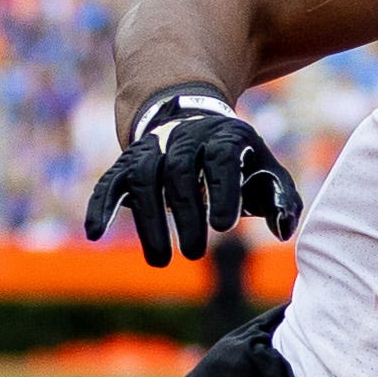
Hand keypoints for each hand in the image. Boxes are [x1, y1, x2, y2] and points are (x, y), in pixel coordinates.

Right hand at [84, 85, 296, 264]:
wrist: (189, 116)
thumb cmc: (235, 156)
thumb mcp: (263, 165)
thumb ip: (280, 198)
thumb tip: (282, 232)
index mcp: (223, 136)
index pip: (220, 160)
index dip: (222, 191)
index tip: (225, 227)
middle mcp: (183, 138)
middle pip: (180, 172)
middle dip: (186, 214)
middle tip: (195, 253)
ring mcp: (151, 148)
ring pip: (144, 179)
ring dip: (148, 221)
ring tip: (161, 261)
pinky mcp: (126, 163)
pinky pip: (109, 182)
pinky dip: (100, 205)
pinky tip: (95, 233)